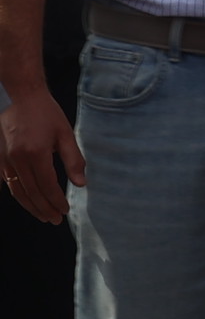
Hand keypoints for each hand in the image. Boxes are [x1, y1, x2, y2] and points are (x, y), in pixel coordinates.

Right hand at [0, 91, 81, 226]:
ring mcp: (4, 159)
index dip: (56, 201)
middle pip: (31, 192)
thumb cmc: (47, 115)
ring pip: (17, 190)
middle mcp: (17, 158)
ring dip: (30, 206)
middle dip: (44, 209)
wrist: (22, 98)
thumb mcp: (66, 135)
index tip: (65, 211)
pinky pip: (7, 181)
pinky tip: (28, 202)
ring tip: (43, 216)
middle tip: (55, 220)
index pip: (47, 186)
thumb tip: (81, 184)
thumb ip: (74, 160)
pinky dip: (18, 194)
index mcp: (35, 153)